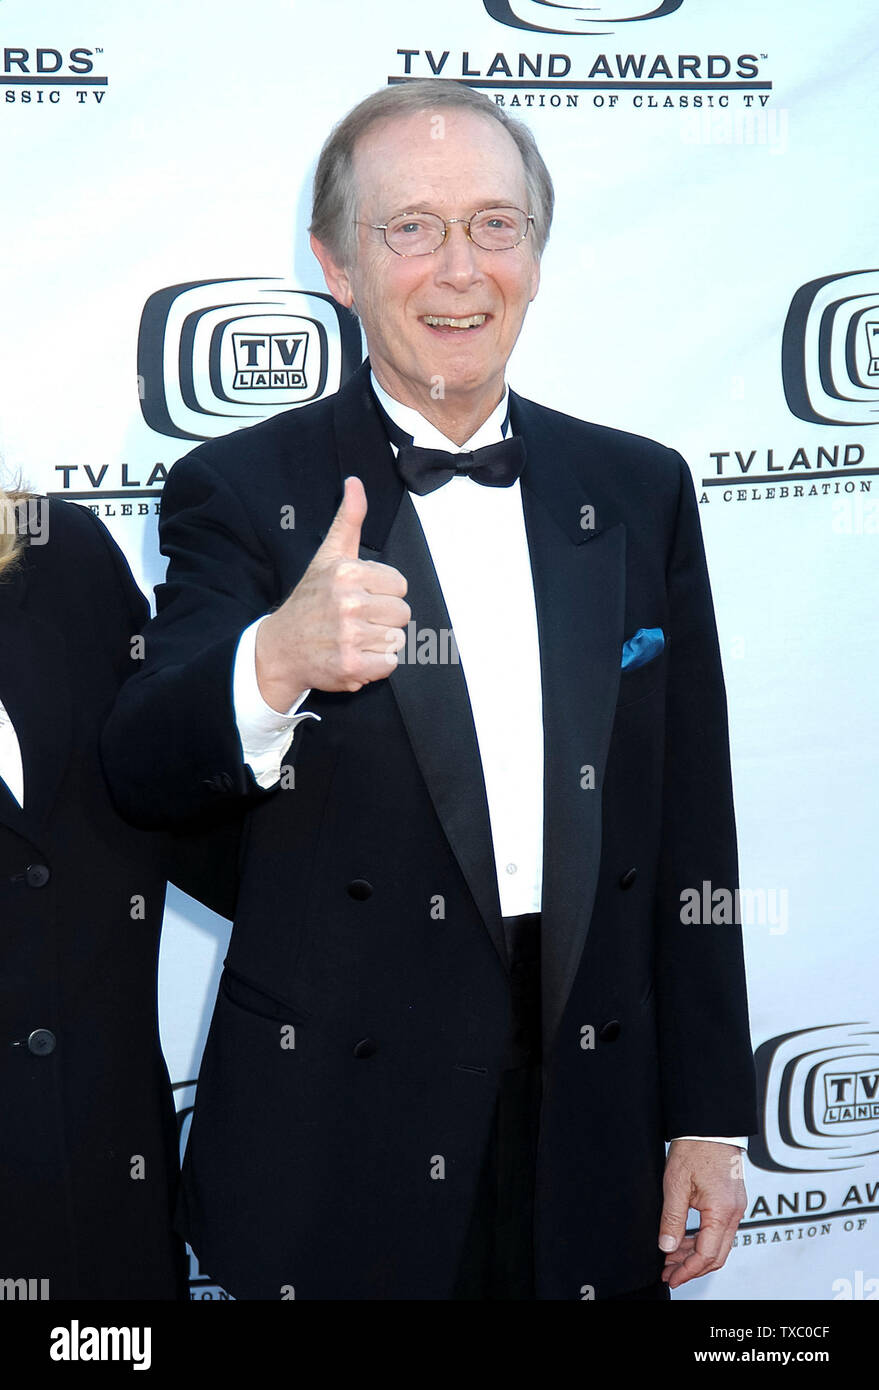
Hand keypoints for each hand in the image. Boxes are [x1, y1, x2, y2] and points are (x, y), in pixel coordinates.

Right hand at [255, 476, 410, 707]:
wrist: (280, 649)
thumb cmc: (310, 600)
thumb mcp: (328, 556)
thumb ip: (348, 520)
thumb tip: (355, 483)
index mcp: (347, 572)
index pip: (400, 585)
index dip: (384, 593)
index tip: (361, 597)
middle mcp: (348, 602)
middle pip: (402, 613)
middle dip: (384, 619)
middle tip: (356, 621)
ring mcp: (349, 636)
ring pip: (397, 639)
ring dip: (379, 643)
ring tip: (354, 638)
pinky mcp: (350, 665)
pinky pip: (390, 663)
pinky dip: (375, 665)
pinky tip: (354, 656)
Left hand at [658, 1140, 746, 1288]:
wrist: (709, 1125)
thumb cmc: (696, 1148)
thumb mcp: (676, 1185)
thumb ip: (673, 1219)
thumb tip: (667, 1247)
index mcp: (722, 1211)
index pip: (707, 1255)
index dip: (688, 1270)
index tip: (672, 1277)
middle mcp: (734, 1212)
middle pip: (717, 1255)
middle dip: (692, 1268)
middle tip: (670, 1273)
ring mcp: (735, 1207)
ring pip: (719, 1244)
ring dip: (696, 1254)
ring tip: (672, 1257)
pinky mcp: (732, 1200)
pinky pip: (720, 1229)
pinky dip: (703, 1239)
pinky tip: (685, 1240)